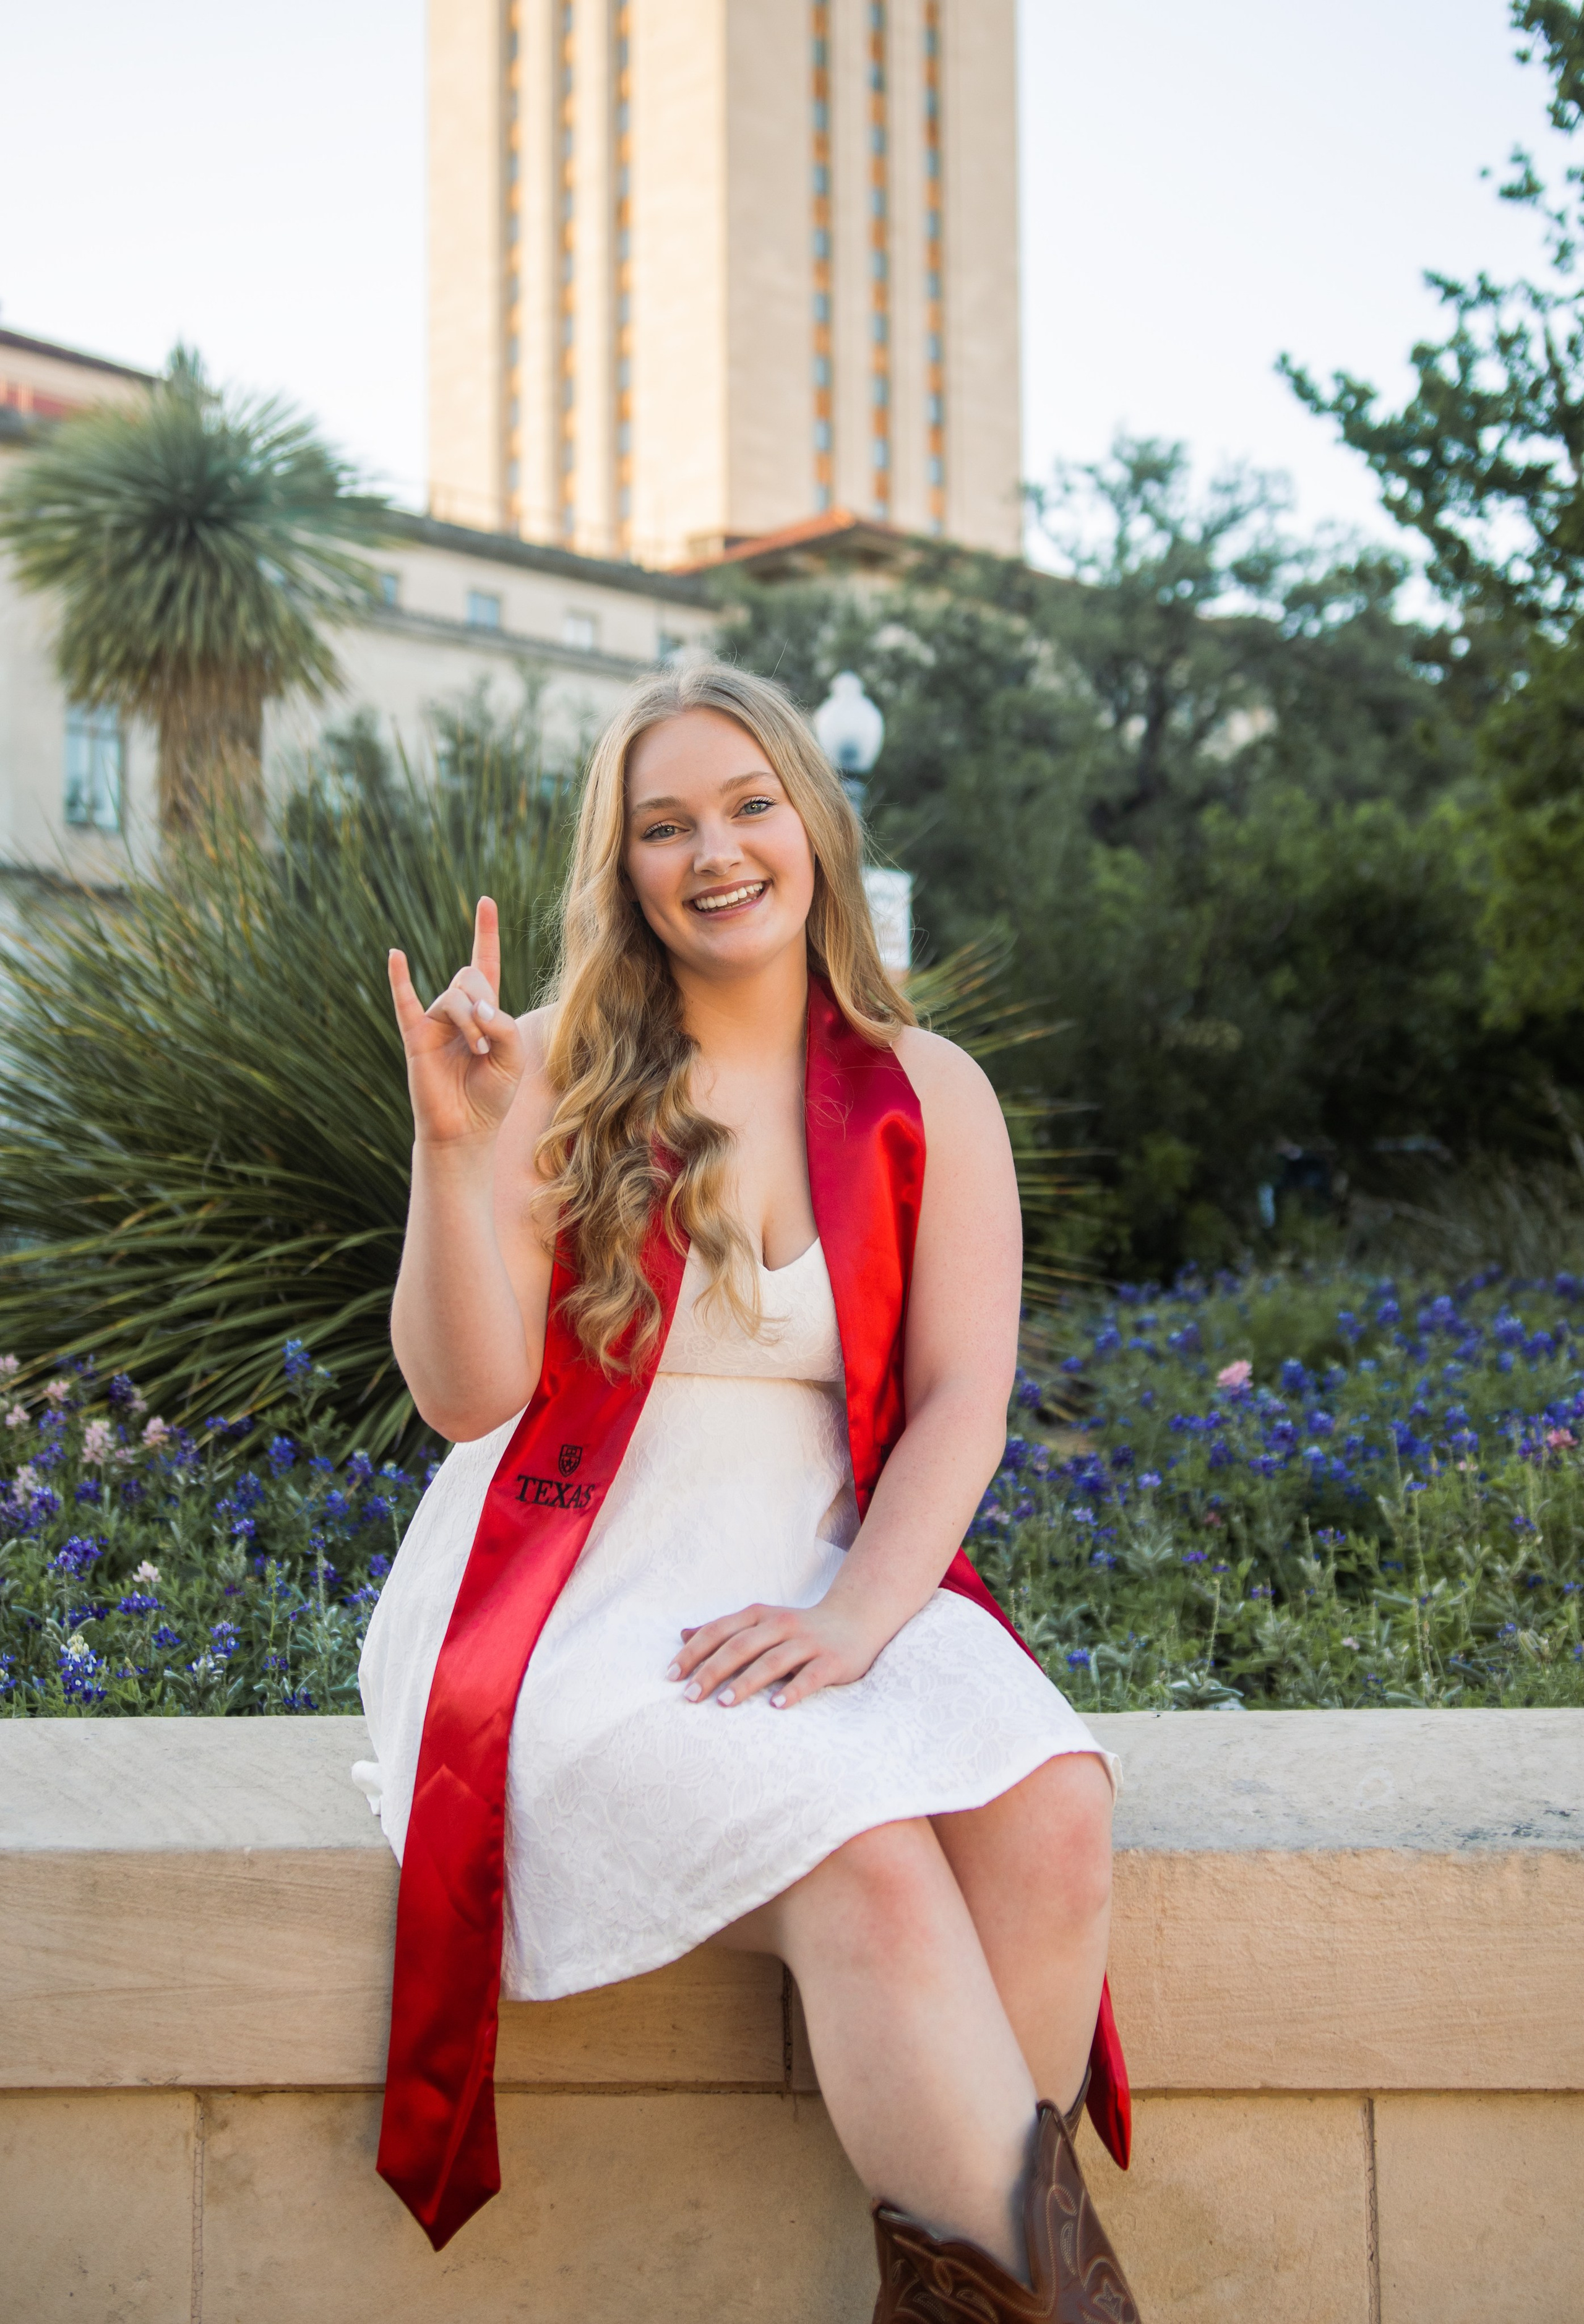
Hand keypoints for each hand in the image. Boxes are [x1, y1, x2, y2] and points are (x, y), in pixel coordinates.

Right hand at [388, 897, 527, 1146]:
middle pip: (470, 976)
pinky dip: (399, 977)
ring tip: (476, 1052)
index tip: (486, 900)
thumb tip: (475, 1004)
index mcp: (485, 1011)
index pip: (485, 962)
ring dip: (470, 1021)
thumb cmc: (491, 1095)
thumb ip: (502, 1023)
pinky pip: (404, 1001)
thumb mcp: (513, 1057)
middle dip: (484, 1002)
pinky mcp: (415, 1036)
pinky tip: (395, 955)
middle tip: (486, 1042)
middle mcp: (458, 1010)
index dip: (486, 932)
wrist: (465, 1129)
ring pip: (453, 995)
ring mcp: (434, 1022)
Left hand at [667, 1598, 887, 1710]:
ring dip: (746, 1682)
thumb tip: (683, 1635)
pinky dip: (793, 1690)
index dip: (694, 1652)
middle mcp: (781, 1625)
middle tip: (690, 1696)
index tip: (671, 1676)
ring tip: (724, 1703)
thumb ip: (724, 1630)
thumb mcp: (760, 1623)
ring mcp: (808, 1642)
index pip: (719, 1630)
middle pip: (741, 1646)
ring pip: (772, 1660)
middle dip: (712, 1670)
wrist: (855, 1620)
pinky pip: (811, 1677)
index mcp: (759, 1616)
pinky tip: (777, 1707)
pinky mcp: (831, 1660)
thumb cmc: (798, 1628)